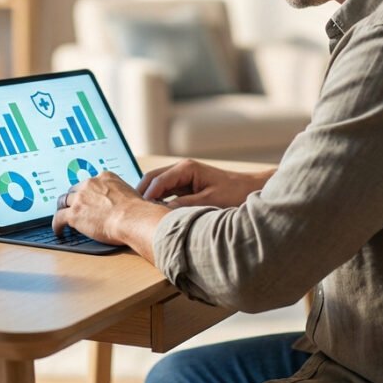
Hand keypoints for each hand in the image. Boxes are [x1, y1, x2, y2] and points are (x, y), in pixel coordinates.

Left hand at [52, 171, 168, 261]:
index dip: (86, 193)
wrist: (133, 219)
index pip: (89, 183)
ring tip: (62, 219)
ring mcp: (80, 198)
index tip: (85, 199)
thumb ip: (119, 195)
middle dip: (73, 200)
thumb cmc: (138, 211)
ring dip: (62, 210)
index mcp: (104, 177)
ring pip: (63, 202)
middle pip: (74, 191)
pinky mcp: (74, 214)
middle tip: (72, 209)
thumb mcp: (130, 194)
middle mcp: (90, 184)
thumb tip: (122, 204)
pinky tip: (59, 231)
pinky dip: (57, 225)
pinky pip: (58, 218)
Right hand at [137, 159, 273, 208]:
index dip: (147, 196)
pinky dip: (158, 200)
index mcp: (186, 168)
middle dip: (141, 194)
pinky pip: (165, 191)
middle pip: (152, 179)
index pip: (158, 180)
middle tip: (132, 212)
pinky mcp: (185, 186)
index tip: (138, 212)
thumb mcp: (209, 202)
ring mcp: (182, 177)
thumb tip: (163, 212)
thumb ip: (186, 205)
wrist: (250, 190)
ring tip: (139, 215)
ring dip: (149, 197)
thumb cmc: (234, 193)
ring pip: (157, 185)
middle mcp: (181, 169)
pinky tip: (154, 213)